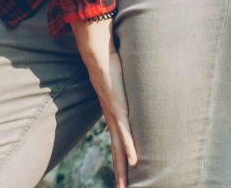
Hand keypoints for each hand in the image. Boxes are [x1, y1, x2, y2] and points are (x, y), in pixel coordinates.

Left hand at [71, 15, 137, 186]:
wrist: (96, 55)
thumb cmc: (109, 66)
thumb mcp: (121, 83)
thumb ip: (126, 88)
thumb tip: (130, 86)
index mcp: (113, 116)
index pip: (118, 143)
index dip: (121, 160)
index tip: (123, 176)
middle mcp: (112, 119)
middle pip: (118, 151)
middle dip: (120, 172)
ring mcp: (114, 115)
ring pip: (120, 147)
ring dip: (123, 167)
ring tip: (124, 185)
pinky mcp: (118, 109)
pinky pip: (126, 132)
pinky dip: (130, 147)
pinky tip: (134, 161)